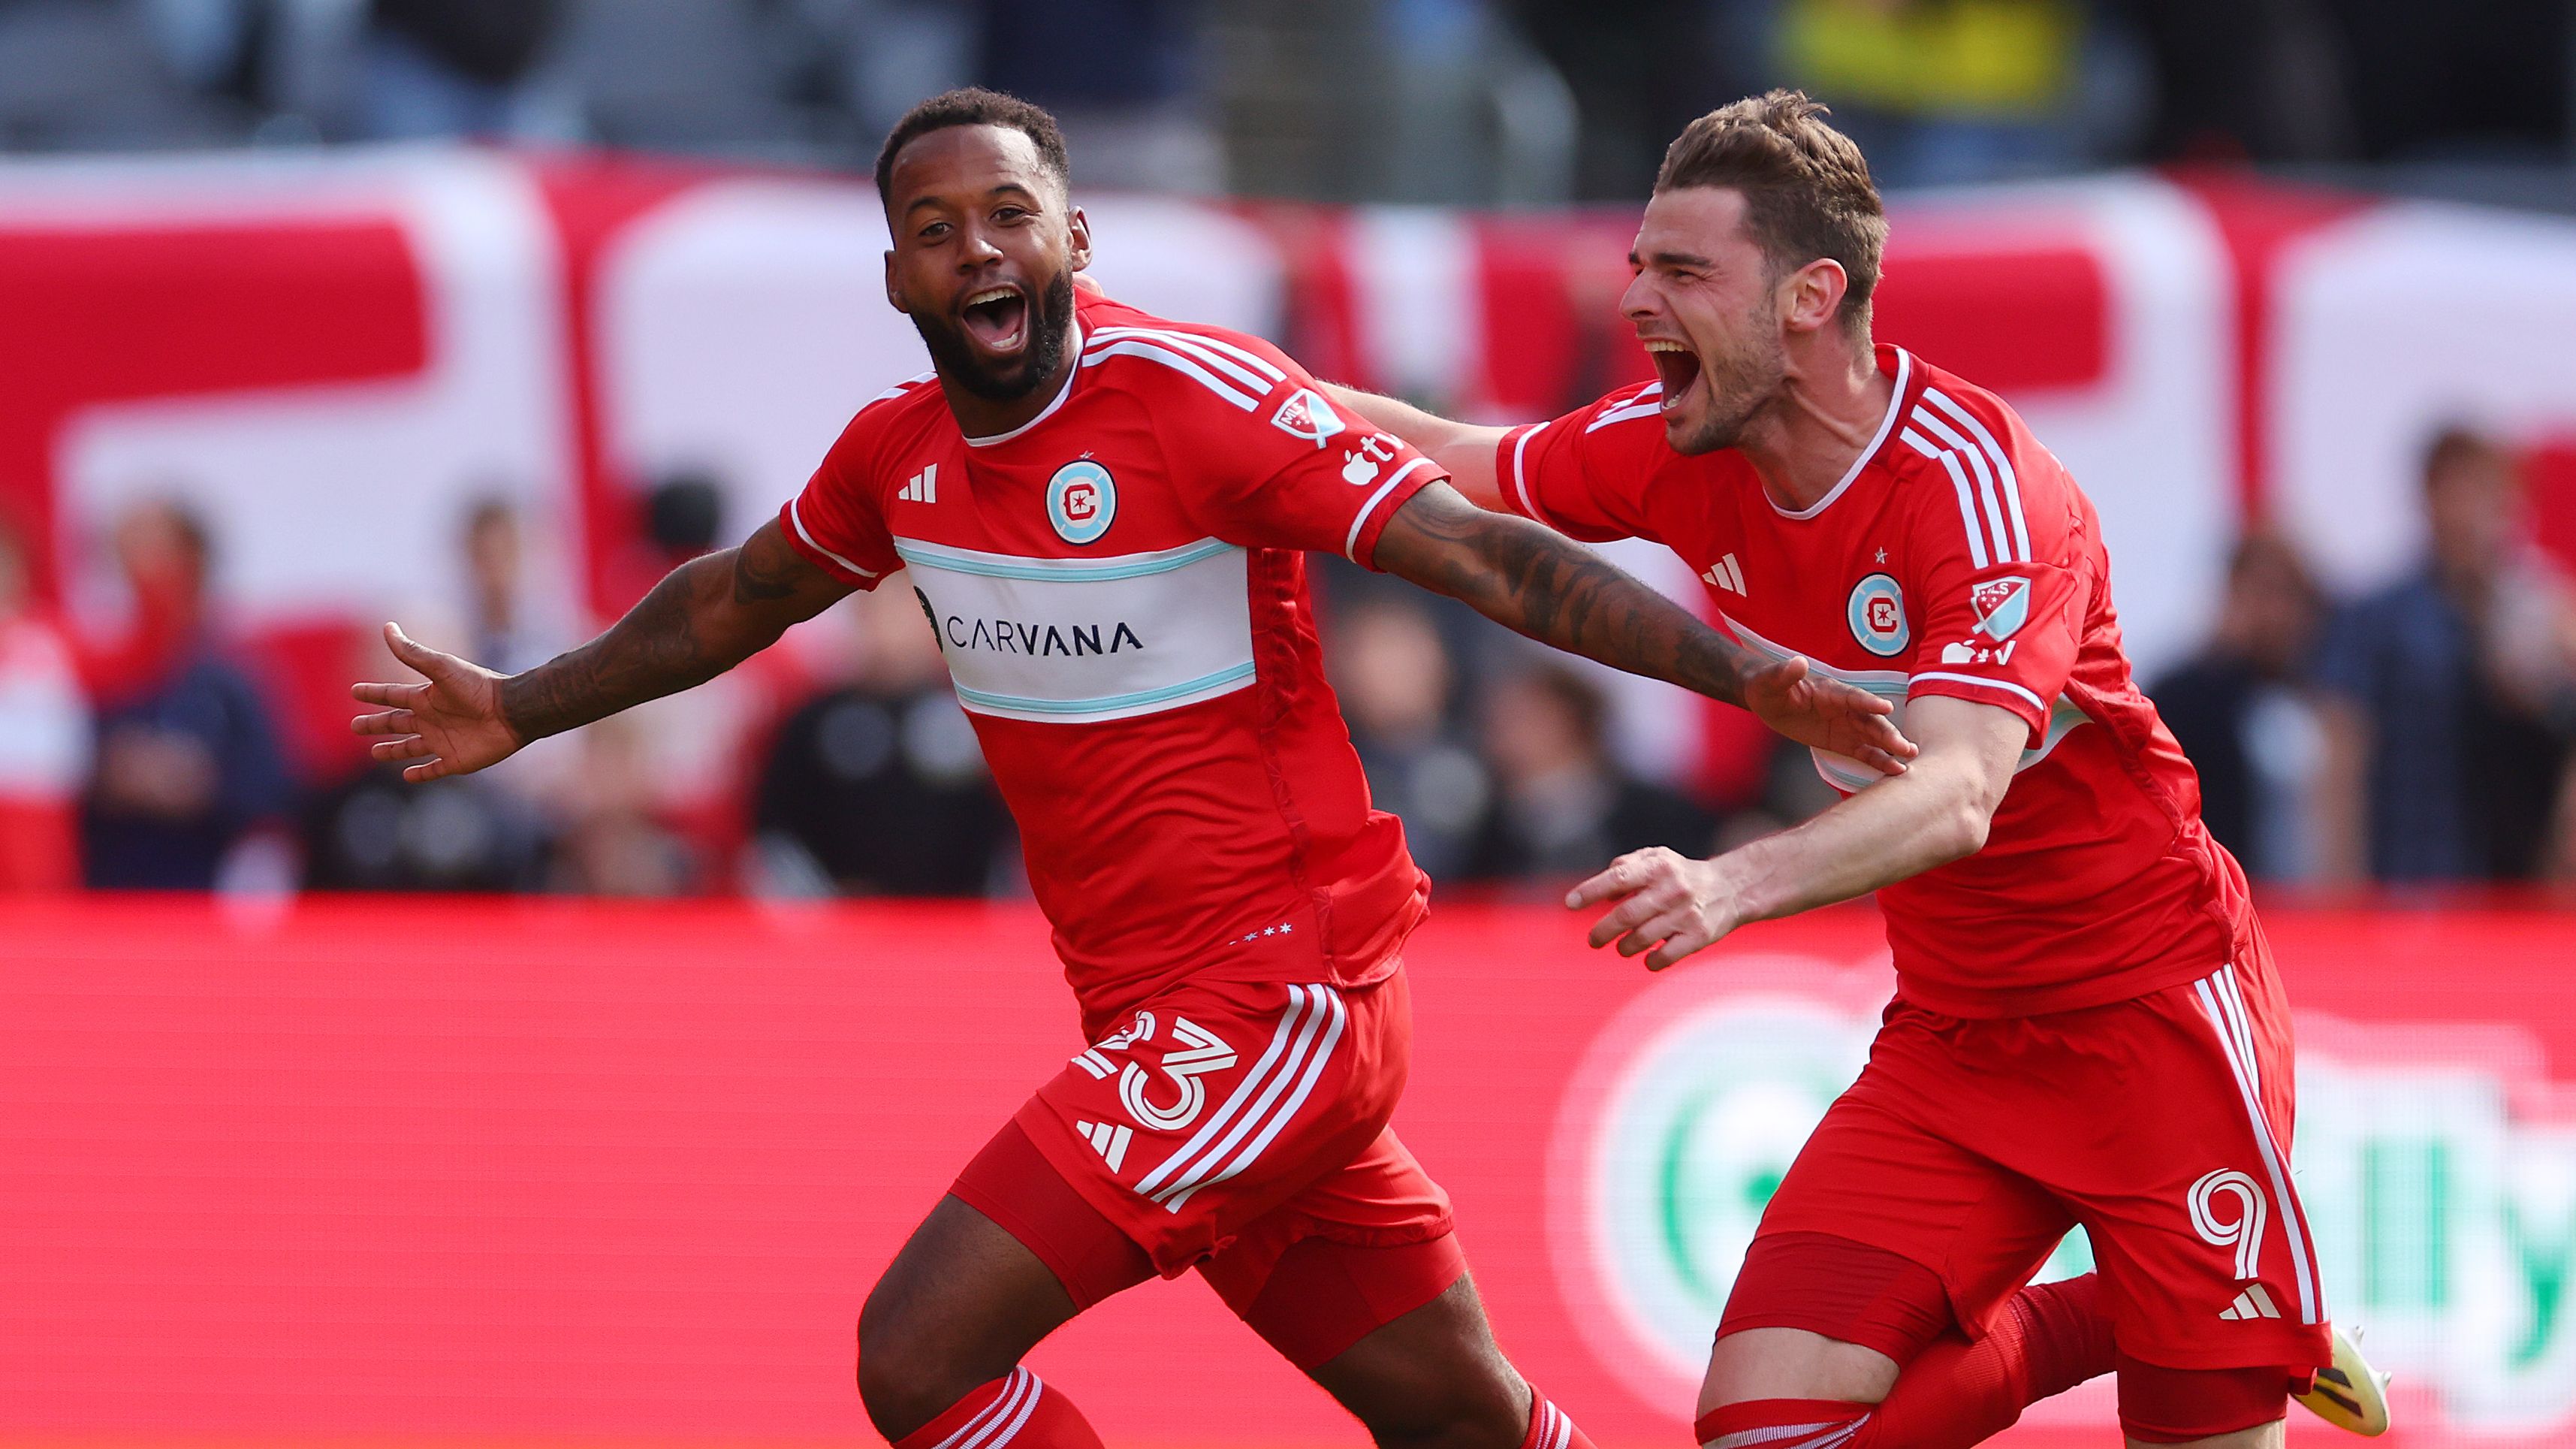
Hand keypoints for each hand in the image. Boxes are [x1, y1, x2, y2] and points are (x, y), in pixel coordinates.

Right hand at [349, 622, 523, 781]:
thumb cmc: (477, 687)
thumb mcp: (441, 668)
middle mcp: (432, 718)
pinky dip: (420, 774)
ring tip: (374, 752)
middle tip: (354, 726)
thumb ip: (412, 653)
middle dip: (375, 724)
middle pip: (396, 722)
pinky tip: (406, 776)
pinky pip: (434, 770)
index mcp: (426, 696)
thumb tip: (387, 627)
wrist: (511, 711)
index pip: (392, 695)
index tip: (354, 691)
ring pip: (410, 747)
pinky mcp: (456, 760)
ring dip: (392, 750)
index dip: (373, 694)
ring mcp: (443, 740)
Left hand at [1566, 846, 1741, 970]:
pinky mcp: (1699, 937)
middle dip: (1602, 931)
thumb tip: (1602, 892)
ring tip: (1622, 947)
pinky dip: (1651, 962)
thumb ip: (1626, 867)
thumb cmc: (1680, 874)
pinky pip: (1665, 957)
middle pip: (1626, 915)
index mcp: (1658, 867)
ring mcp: (1686, 914)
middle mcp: (1672, 890)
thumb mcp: (1656, 858)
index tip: (1570, 903)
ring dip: (1624, 947)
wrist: (1731, 888)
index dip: (1591, 890)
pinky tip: (1648, 958)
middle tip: (1592, 940)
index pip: (1618, 877)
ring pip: (1642, 939)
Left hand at [1741, 654, 1915, 775]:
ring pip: (1873, 736)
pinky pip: (1864, 751)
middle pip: (1869, 720)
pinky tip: (1895, 770)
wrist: (1767, 699)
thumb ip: (1785, 674)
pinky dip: (1879, 760)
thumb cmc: (1768, 686)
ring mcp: (1846, 725)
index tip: (1886, 708)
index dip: (1868, 703)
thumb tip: (1798, 662)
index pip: (1853, 697)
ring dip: (1891, 746)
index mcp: (1830, 691)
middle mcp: (1844, 707)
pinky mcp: (1842, 741)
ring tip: (1910, 757)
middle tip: (1905, 747)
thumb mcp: (1771, 681)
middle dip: (1887, 733)